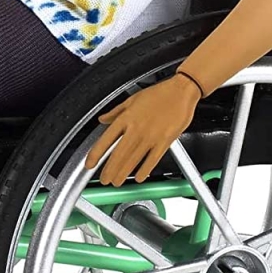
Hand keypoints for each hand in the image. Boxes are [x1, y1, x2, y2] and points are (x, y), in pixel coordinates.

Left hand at [84, 74, 202, 186]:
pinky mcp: (165, 141)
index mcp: (126, 118)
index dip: (96, 154)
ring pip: (133, 159)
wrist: (181, 91)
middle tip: (105, 180)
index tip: (90, 163)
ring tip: (117, 181)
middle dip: (110, 169)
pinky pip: (152, 159)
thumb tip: (103, 119)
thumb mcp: (132, 99)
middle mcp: (136, 129)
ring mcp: (150, 136)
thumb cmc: (159, 93)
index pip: (106, 139)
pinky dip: (145, 170)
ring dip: (123, 172)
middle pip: (119, 154)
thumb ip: (115, 112)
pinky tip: (139, 177)